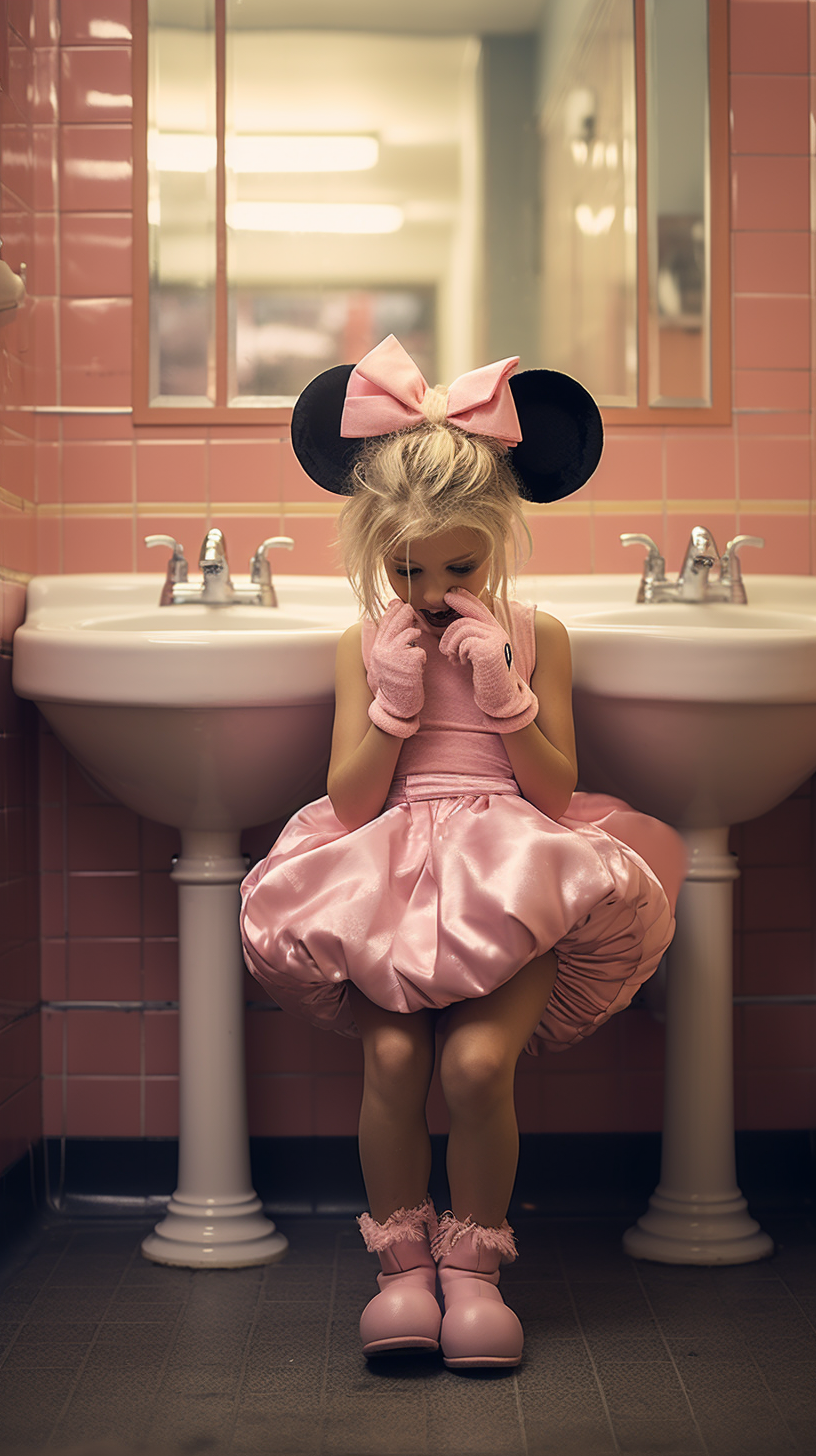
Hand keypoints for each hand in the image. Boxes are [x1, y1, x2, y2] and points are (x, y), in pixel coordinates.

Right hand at [367, 599, 426, 737]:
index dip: (390, 612)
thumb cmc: (389, 687)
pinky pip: (419, 650)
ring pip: (409, 634)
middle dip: (404, 614)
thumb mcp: (376, 663)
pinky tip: (418, 666)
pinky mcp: (409, 663)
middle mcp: (382, 652)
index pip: (382, 625)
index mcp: (375, 651)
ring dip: (414, 636)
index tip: (396, 603)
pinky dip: (421, 657)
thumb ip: (373, 642)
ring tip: (415, 640)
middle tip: (410, 609)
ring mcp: (395, 657)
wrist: (395, 708)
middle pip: (395, 624)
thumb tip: (367, 621)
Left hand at [438, 590, 538, 731]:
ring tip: (455, 660)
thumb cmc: (487, 680)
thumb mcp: (477, 654)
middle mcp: (498, 631)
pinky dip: (459, 653)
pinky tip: (463, 664)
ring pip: (462, 628)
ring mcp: (496, 638)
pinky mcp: (491, 649)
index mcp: (495, 630)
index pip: (478, 607)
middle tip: (447, 652)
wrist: (501, 699)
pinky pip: (465, 641)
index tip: (449, 593)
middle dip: (448, 634)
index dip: (464, 598)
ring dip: (452, 645)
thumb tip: (452, 626)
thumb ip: (470, 639)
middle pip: (464, 618)